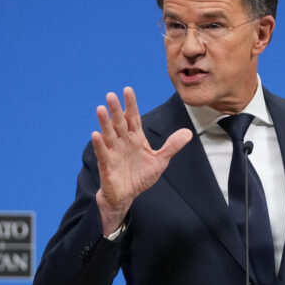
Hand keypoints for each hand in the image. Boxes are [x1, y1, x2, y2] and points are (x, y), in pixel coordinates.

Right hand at [91, 87, 192, 232]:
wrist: (127, 195)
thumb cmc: (141, 176)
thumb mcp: (160, 160)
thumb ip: (172, 146)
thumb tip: (188, 132)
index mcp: (135, 138)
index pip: (133, 118)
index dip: (131, 105)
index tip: (128, 90)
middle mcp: (123, 141)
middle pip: (119, 123)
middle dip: (116, 109)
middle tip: (111, 95)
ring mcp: (114, 152)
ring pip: (108, 134)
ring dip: (104, 122)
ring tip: (101, 109)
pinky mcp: (107, 164)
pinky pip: (103, 153)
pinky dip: (100, 144)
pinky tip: (96, 134)